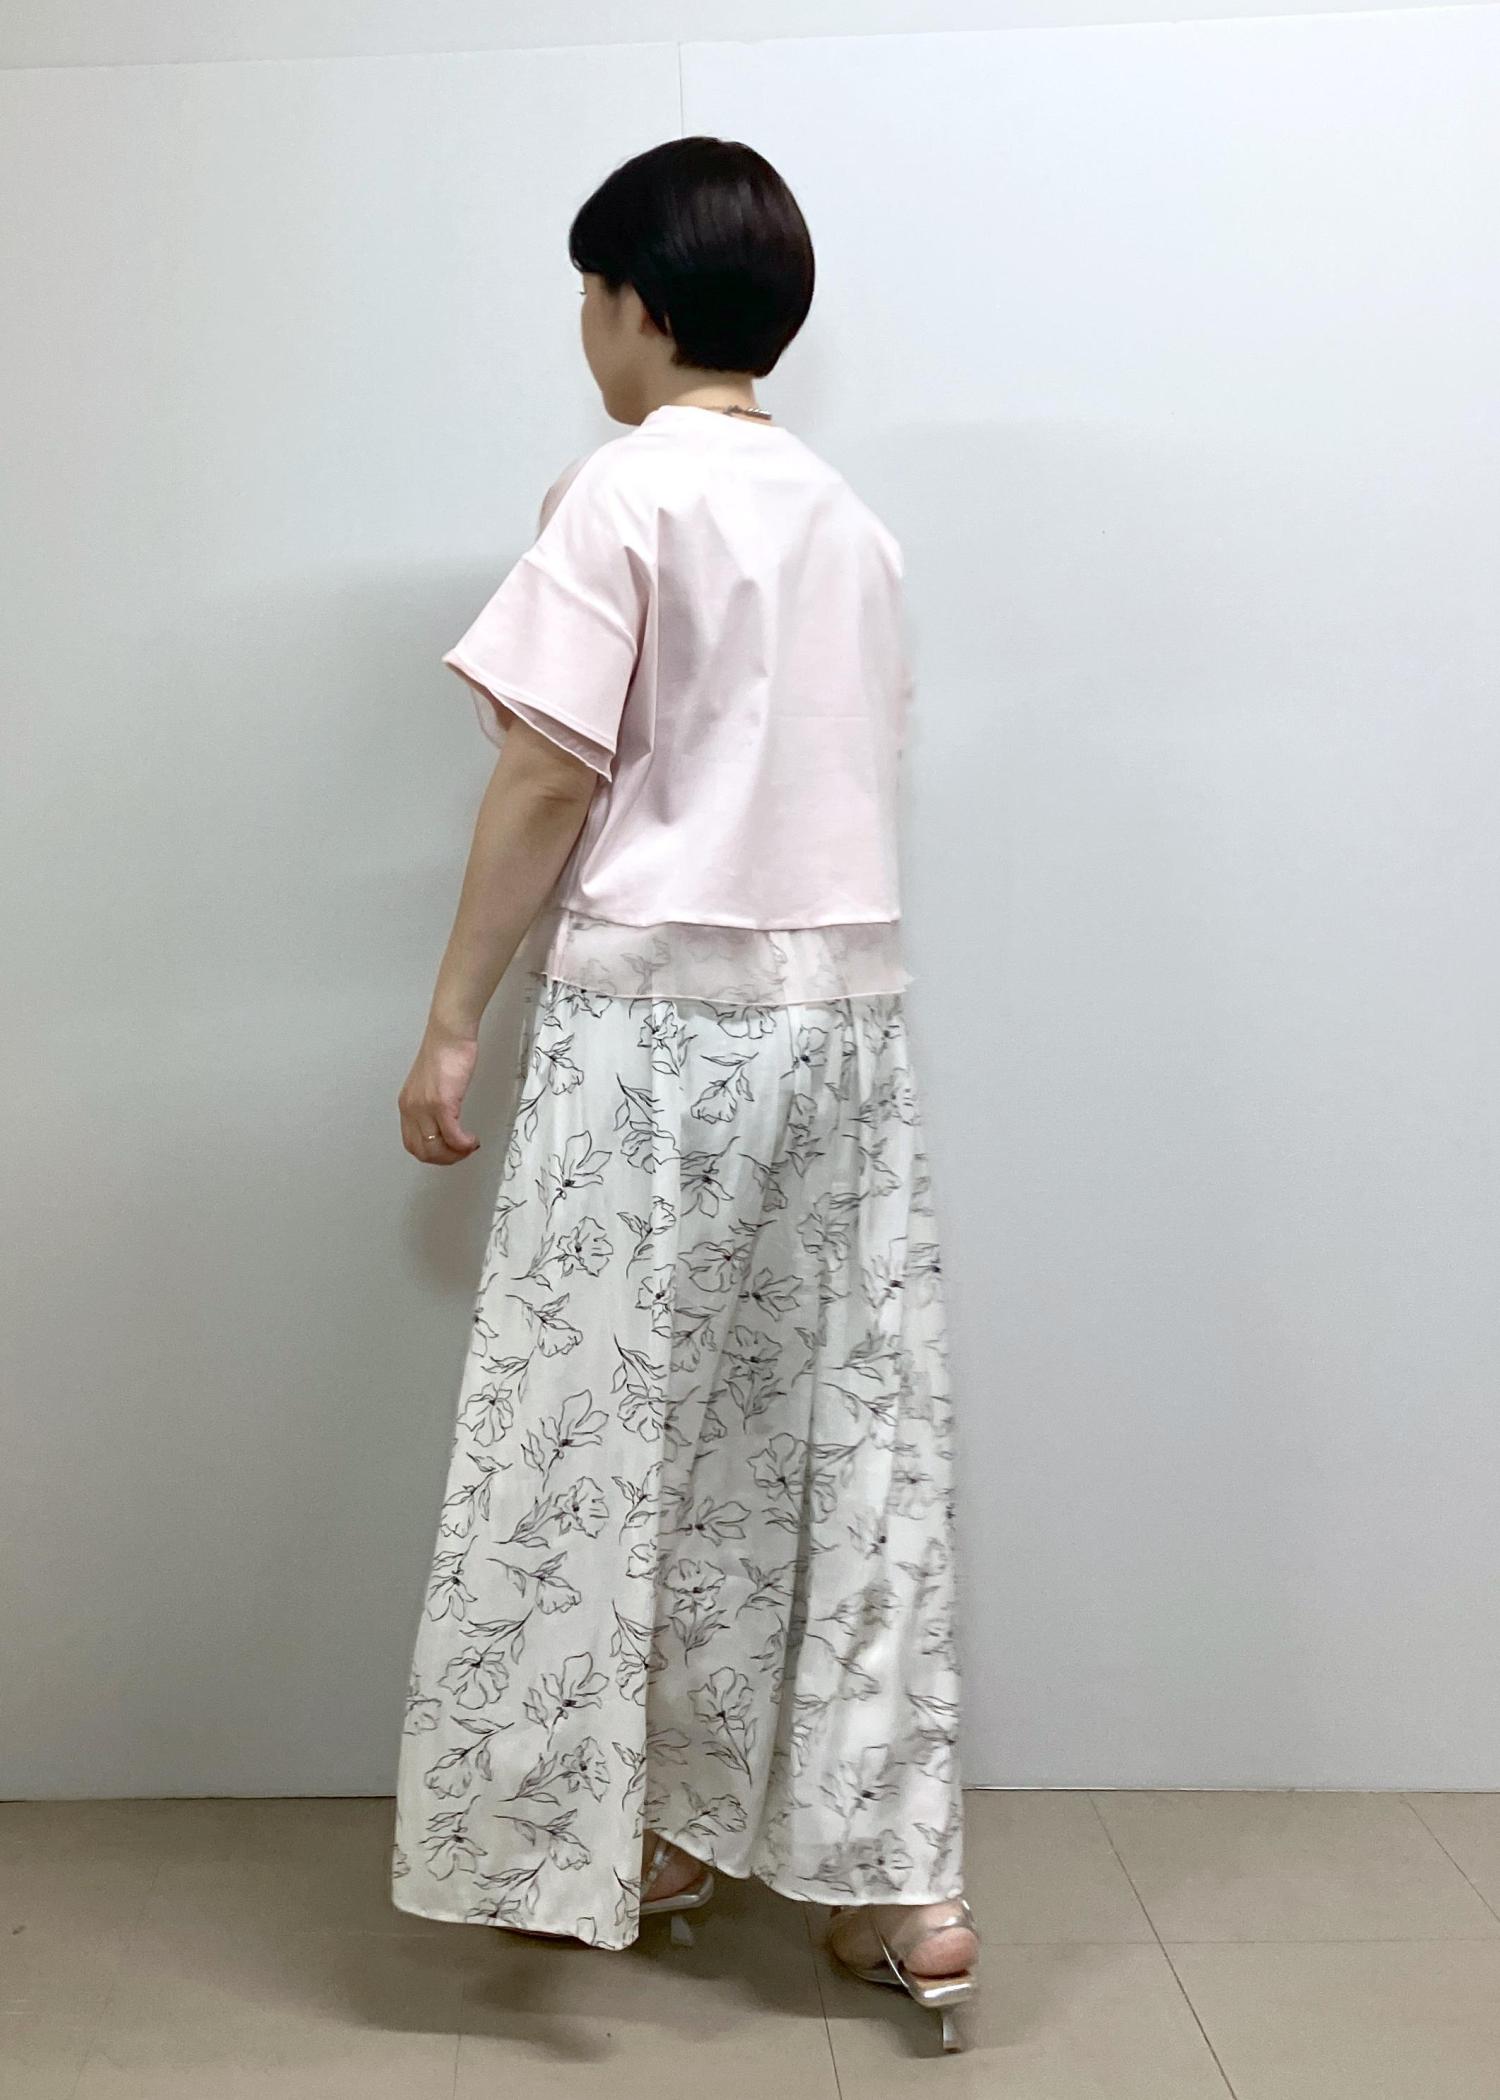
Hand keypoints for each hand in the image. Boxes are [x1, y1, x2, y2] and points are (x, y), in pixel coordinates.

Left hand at [398, 1022, 481, 1164]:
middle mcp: (411, 1109)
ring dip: (455, 1154)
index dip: (433, 1154)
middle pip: (423, 1151)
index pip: (412, 1144)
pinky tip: (472, 1140)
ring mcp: (425, 1107)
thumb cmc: (445, 1052)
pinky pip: (452, 1136)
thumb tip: (444, 1124)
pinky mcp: (442, 1103)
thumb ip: (432, 1105)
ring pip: (436, 1149)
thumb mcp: (431, 1085)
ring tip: (469, 1146)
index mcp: (407, 1105)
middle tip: (463, 1152)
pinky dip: (464, 1144)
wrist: (450, 1034)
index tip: (450, 1150)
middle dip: (445, 1159)